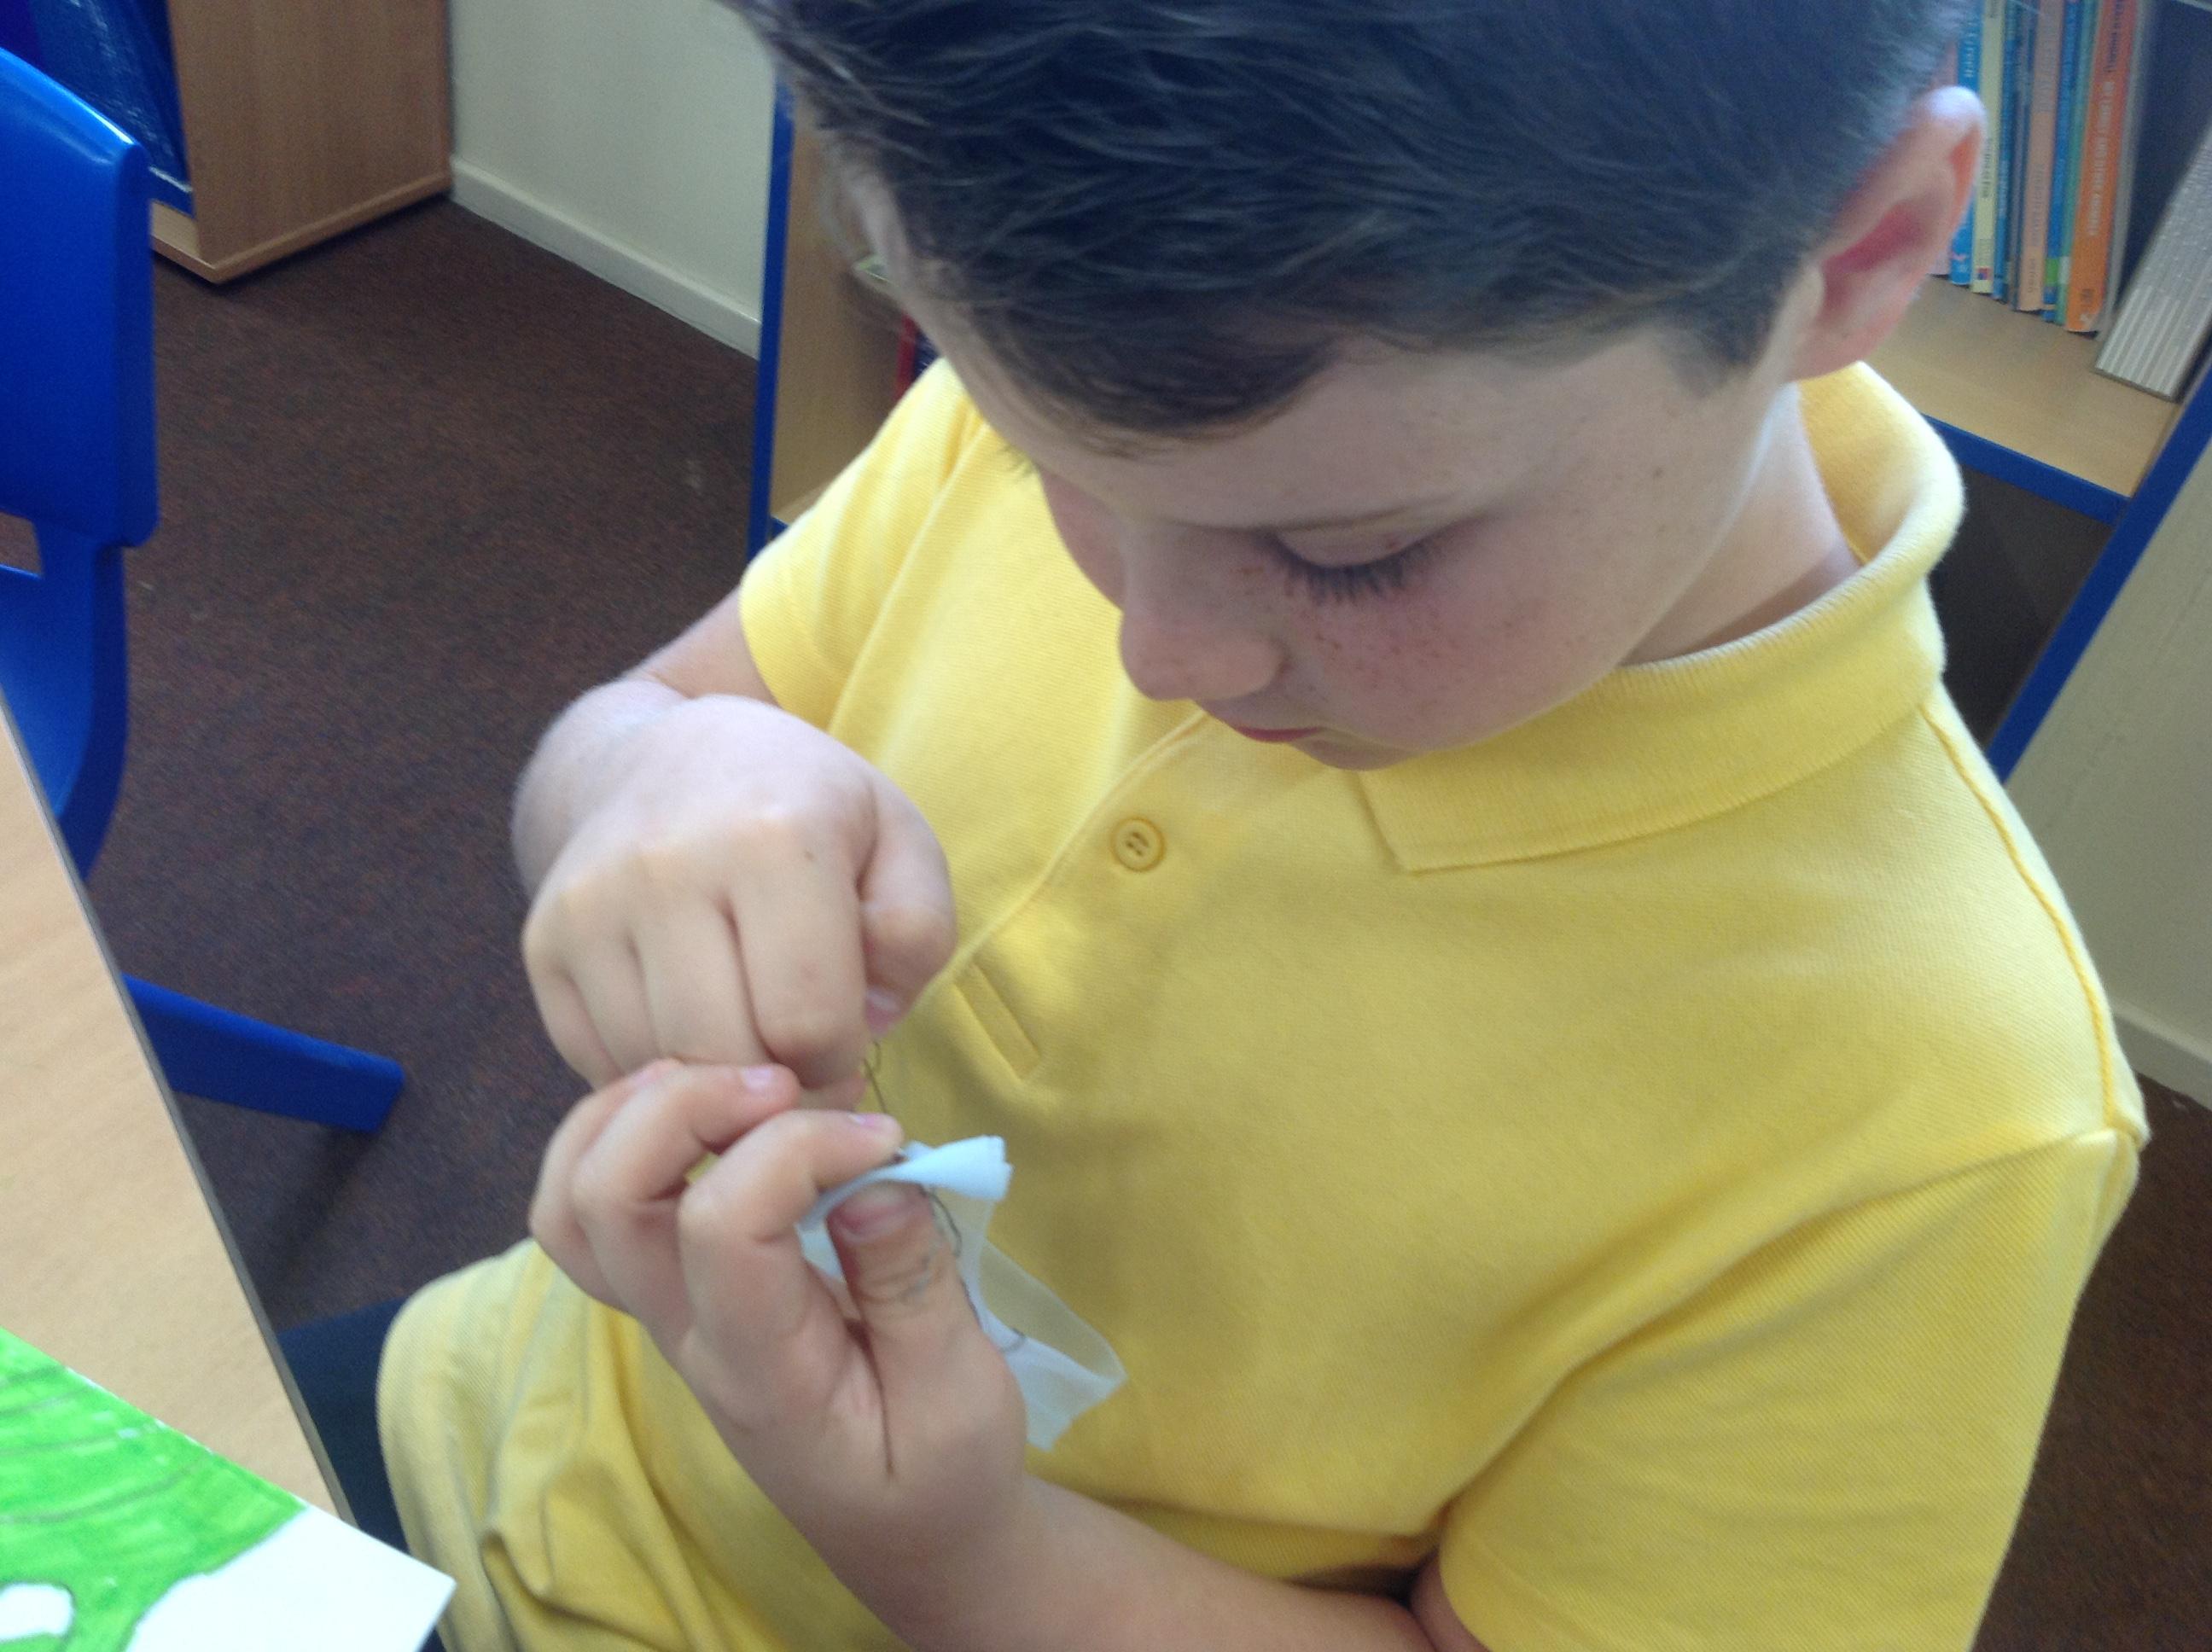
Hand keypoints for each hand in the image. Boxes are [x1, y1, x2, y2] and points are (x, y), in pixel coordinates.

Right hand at [522, 694, 955, 1089]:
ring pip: (655, 1068)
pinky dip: (653, 1071)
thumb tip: (864, 1022)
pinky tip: (693, 1028)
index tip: (845, 1033)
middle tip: (799, 1061)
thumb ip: (916, 934)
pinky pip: (598, 1061)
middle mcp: (666, 866)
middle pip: (723, 1055)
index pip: (808, 1020)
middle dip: (775, 1084)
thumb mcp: (898, 843)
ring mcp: (590, 905)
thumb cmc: (806, 809)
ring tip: (749, 1038)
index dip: (841, 1055)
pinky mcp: (544, 941)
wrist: (669, 756)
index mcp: (772, 837)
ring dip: (711, 1083)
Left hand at [529, 1061, 1030, 1616]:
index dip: (797, 1147)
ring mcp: (664, 1315)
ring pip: (573, 1198)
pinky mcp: (670, 1292)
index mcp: (760, 1370)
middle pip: (609, 1199)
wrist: (906, 1530)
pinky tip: (708, 1107)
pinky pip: (590, 1209)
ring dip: (634, 1110)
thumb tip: (874, 1174)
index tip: (886, 1136)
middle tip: (789, 1084)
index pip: (721, 1226)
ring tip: (736, 1081)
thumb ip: (915, 1286)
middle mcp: (687, 1337)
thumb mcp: (962, 1392)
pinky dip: (622, 1132)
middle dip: (687, 1106)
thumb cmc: (939, 1465)